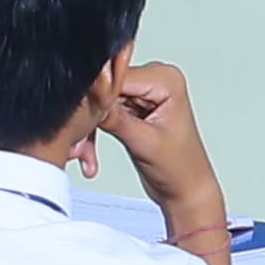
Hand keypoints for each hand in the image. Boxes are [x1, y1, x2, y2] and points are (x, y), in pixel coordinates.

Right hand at [92, 56, 228, 232]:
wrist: (184, 190)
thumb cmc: (179, 168)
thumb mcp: (144, 142)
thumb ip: (115, 117)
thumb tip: (90, 95)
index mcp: (166, 80)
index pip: (117, 75)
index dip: (96, 96)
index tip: (84, 120)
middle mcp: (156, 80)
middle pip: (105, 86)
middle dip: (90, 116)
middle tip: (80, 145)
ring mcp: (143, 93)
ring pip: (98, 100)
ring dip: (88, 127)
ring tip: (85, 154)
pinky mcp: (133, 106)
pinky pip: (101, 110)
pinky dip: (94, 131)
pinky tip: (91, 154)